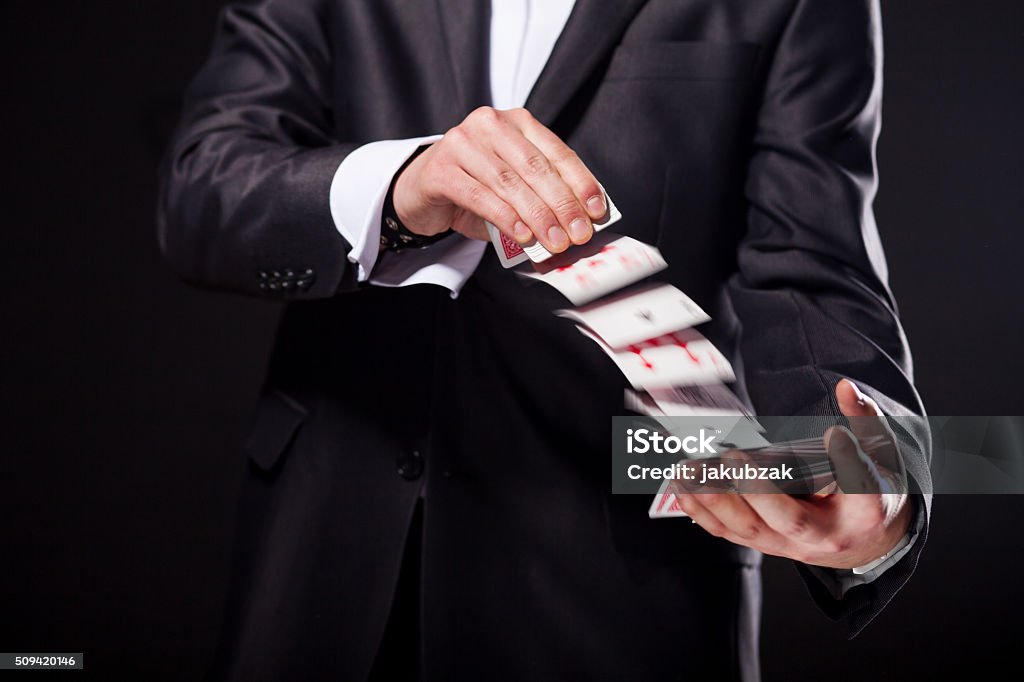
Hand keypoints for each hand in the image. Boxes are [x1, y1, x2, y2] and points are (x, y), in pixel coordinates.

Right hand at [392, 106, 606, 251]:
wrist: (422, 190)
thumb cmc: (475, 188)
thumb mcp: (513, 187)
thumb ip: (542, 197)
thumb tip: (577, 225)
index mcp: (516, 122)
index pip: (556, 152)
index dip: (580, 183)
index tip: (597, 212)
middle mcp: (490, 124)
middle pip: (535, 167)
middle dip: (562, 204)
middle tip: (578, 234)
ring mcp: (462, 143)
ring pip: (509, 183)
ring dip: (537, 216)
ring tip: (554, 242)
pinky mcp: (440, 168)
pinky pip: (479, 196)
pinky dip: (505, 218)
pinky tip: (522, 236)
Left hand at [671, 379, 910, 569]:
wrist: (864, 541)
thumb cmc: (872, 490)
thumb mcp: (882, 456)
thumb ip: (866, 419)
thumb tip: (845, 387)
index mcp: (867, 512)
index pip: (862, 492)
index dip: (849, 465)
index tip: (834, 434)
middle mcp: (827, 535)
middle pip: (792, 521)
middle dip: (759, 490)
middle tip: (735, 457)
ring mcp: (793, 545)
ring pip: (752, 529)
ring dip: (716, 499)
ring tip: (691, 470)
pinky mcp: (767, 544)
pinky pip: (730, 532)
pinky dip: (703, 510)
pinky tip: (683, 486)